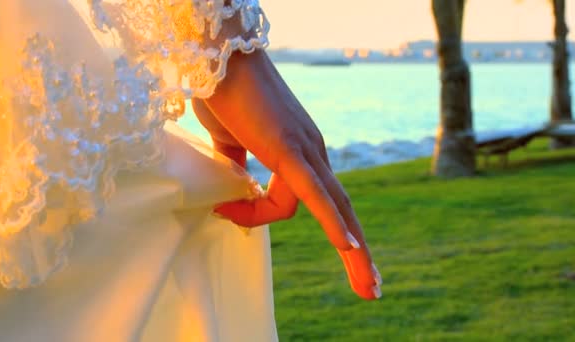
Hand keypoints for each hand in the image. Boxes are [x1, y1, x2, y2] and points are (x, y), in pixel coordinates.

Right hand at [194, 50, 381, 299]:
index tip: (223, 211)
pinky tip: (349, 248)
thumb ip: (238, 166)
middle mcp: (312, 152)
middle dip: (358, 253)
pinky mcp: (290, 147)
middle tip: (372, 289)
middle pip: (342, 210)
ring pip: (338, 209)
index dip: (254, 215)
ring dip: (355, 253)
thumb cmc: (224, 94)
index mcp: (300, 153)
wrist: (217, 55)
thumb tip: (232, 188)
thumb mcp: (230, 142)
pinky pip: (314, 193)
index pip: (288, 202)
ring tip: (369, 290)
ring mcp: (306, 149)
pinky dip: (332, 222)